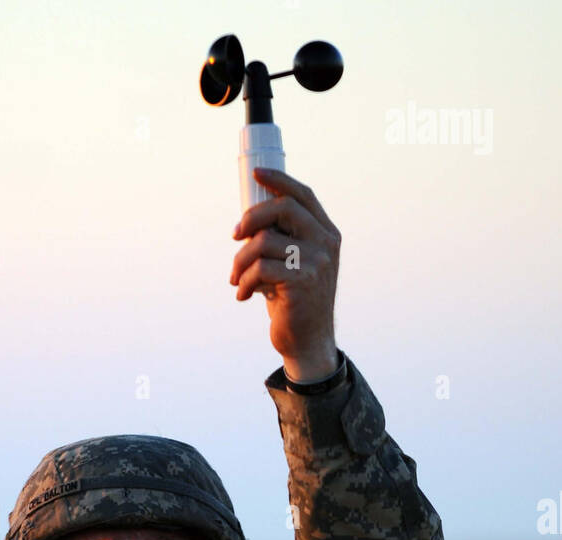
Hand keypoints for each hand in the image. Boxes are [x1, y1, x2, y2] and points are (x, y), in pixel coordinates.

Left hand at [230, 167, 340, 380]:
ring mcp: (317, 262)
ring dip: (240, 261)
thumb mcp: (292, 264)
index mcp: (326, 234)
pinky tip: (242, 295)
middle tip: (235, 236)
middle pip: (283, 208)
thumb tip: (247, 220)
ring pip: (264, 241)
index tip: (255, 174)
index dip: (279, 180)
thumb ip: (282, 240)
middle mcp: (326, 243)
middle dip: (250, 218)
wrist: (307, 342)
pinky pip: (260, 269)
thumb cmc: (294, 301)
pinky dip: (243, 282)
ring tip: (235, 278)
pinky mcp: (302, 282)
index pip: (303, 195)